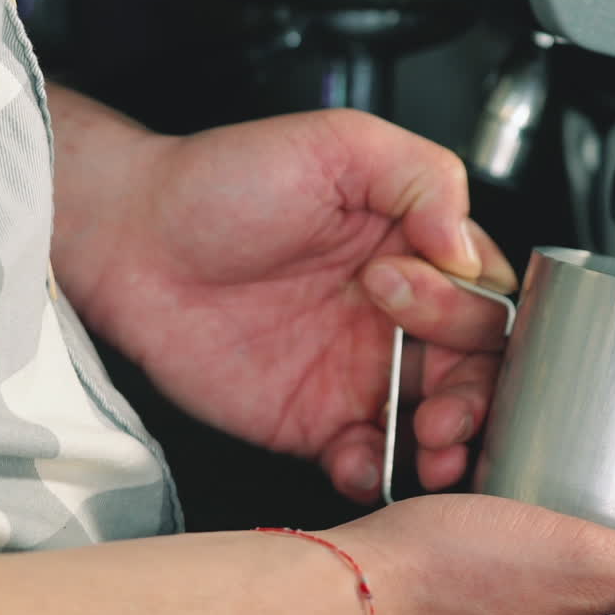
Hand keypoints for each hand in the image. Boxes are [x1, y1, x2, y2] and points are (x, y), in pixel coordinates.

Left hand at [58, 103, 516, 500]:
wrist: (132, 238)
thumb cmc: (225, 180)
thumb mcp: (338, 144)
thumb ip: (423, 178)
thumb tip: (466, 248)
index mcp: (413, 250)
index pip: (483, 295)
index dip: (468, 311)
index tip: (407, 295)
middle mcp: (395, 316)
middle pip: (475, 369)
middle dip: (476, 394)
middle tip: (442, 403)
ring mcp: (358, 372)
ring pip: (436, 422)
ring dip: (449, 445)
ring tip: (431, 447)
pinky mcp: (313, 420)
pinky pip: (368, 458)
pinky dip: (379, 470)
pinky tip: (362, 459)